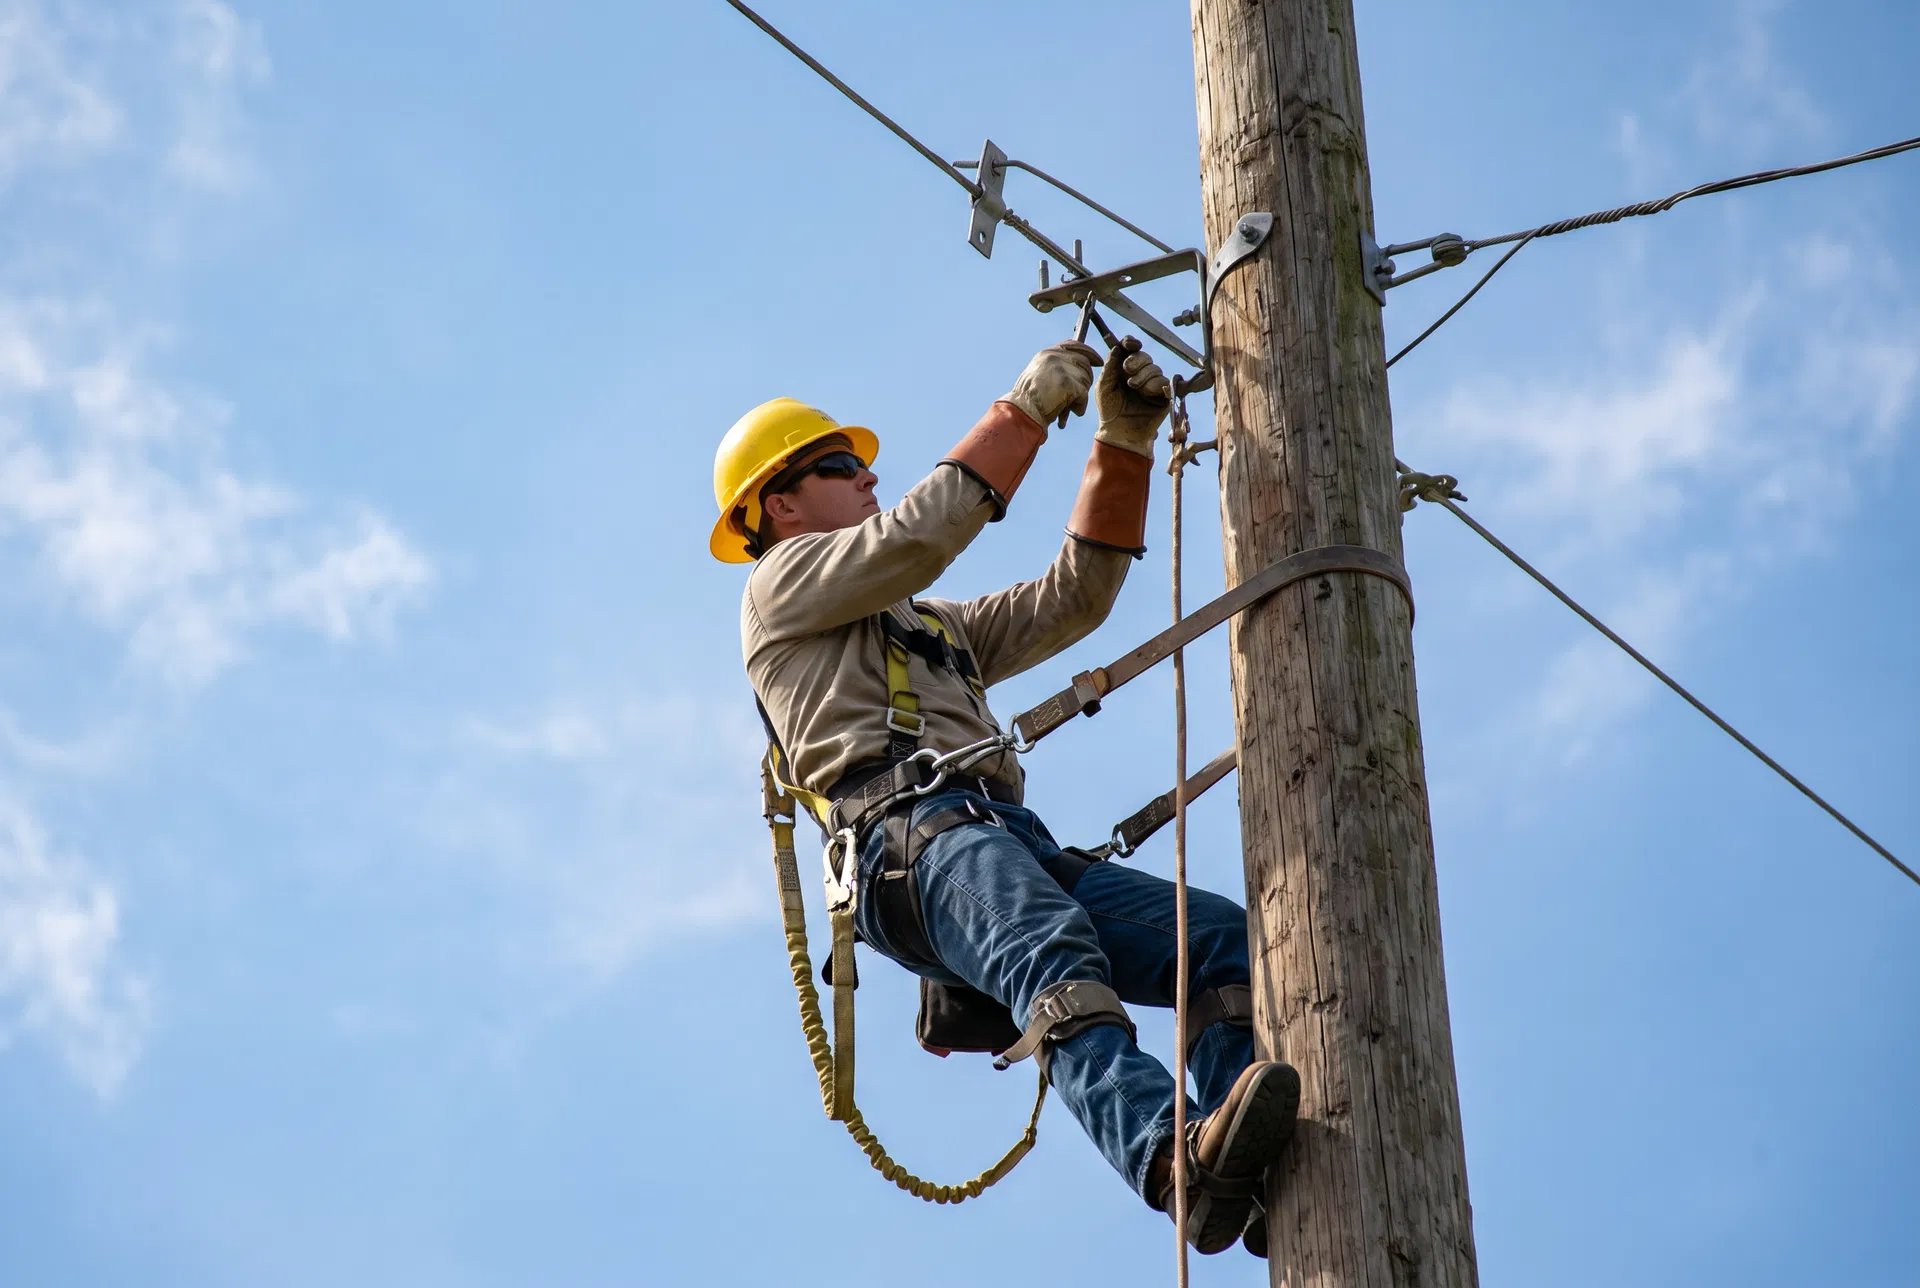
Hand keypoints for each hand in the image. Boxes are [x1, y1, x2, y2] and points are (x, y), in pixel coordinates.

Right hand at [1004, 341, 1101, 424]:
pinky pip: (1083, 394)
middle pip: (1084, 362)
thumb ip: (1054, 368)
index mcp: (1046, 354)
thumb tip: (1076, 367)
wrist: (1022, 413)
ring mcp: (1061, 369)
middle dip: (1086, 379)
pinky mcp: (1067, 383)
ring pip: (1085, 379)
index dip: (1089, 352)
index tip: (1099, 361)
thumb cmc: (1028, 401)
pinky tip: (1071, 412)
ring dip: (1080, 395)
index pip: (1073, 345)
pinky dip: (1080, 405)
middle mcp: (1054, 357)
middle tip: (1081, 393)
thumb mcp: (1038, 377)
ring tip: (1069, 406)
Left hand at [1093, 336, 1169, 456]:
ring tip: (1133, 387)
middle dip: (1136, 360)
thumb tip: (1115, 348)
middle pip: (1144, 356)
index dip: (1131, 342)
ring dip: (1143, 375)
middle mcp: (1139, 374)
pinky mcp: (1163, 396)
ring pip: (1155, 368)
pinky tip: (1145, 392)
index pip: (1131, 349)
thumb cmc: (1109, 410)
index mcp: (1124, 369)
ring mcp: (1152, 384)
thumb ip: (1109, 367)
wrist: (1119, 432)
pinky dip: (1155, 384)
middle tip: (1127, 369)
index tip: (1128, 343)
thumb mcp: (1103, 387)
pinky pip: (1164, 382)